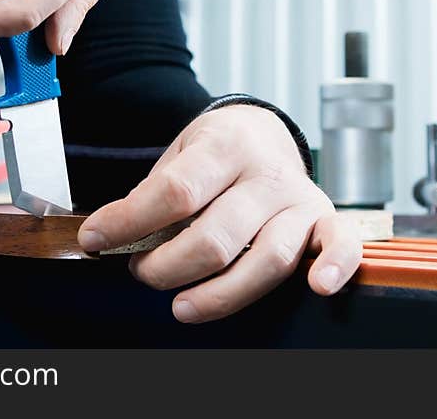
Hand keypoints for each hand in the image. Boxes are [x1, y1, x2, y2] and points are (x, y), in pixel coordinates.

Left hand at [78, 105, 363, 322]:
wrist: (262, 130)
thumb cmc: (213, 153)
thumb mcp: (178, 156)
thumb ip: (153, 195)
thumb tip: (109, 238)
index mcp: (223, 146)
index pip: (174, 192)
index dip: (129, 222)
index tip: (96, 239)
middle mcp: (265, 173)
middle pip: (216, 236)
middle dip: (166, 266)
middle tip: (142, 271)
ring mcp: (298, 198)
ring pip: (268, 258)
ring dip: (219, 293)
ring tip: (181, 306)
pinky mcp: (324, 218)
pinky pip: (340, 245)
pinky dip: (336, 267)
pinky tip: (318, 288)